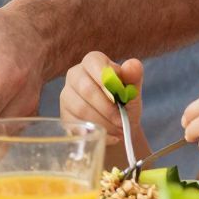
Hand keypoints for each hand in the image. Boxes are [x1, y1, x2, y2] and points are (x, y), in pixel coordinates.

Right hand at [57, 53, 144, 168]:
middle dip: (107, 108)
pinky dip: (95, 133)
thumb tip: (133, 65)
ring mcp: (67, 95)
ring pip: (81, 109)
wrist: (118, 126)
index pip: (93, 62)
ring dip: (103, 123)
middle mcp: (75, 75)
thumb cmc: (125, 103)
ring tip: (118, 131)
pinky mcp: (64, 115)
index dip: (105, 79)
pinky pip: (76, 125)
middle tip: (121, 122)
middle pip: (86, 89)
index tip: (118, 96)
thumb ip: (134, 77)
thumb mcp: (133, 91)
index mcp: (93, 62)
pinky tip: (107, 136)